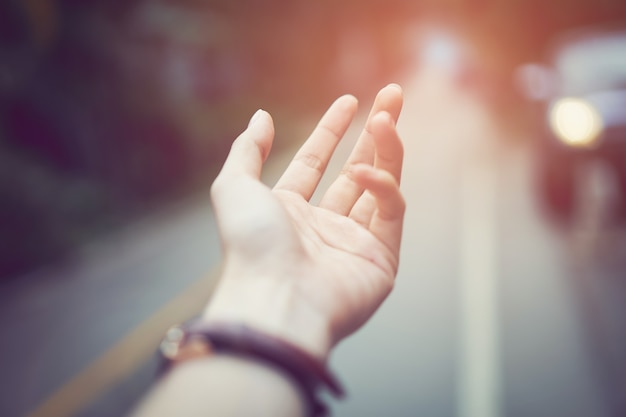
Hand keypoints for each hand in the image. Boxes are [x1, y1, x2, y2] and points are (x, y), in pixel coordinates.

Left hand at [204, 84, 404, 359]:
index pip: (315, 163)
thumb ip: (247, 149)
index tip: (349, 101)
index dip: (331, 130)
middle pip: (355, 169)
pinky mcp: (382, 259)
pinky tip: (367, 173)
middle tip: (393, 95)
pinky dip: (383, 186)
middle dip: (375, 132)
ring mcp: (354, 243)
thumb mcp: (234, 188)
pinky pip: (391, 211)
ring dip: (387, 149)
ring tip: (388, 116)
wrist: (276, 300)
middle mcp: (323, 226)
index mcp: (290, 212)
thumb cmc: (251, 248)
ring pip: (381, 185)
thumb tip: (261, 115)